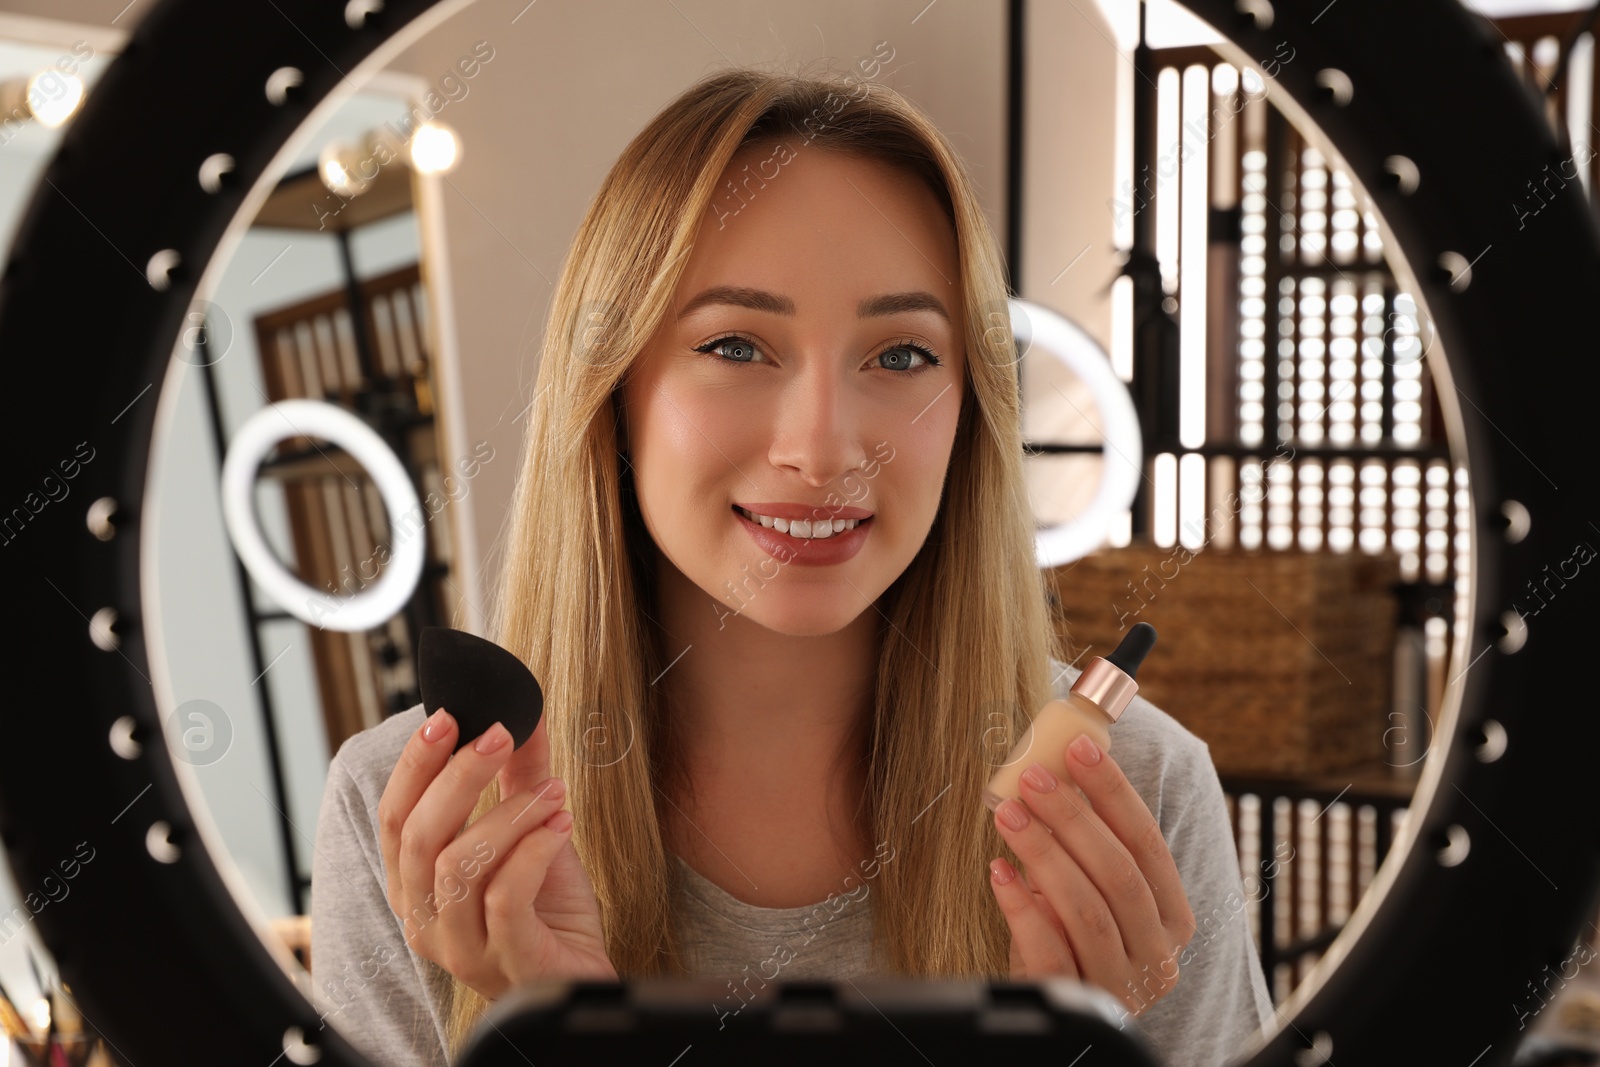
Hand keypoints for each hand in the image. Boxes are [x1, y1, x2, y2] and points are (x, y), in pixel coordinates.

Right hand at [377, 708, 616, 1000]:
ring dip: (509, 813)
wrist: (581, 975)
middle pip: (419, 837)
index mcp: (415, 887)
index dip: (416, 764)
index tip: (448, 716)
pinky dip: (533, 850)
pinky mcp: (506, 959)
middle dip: (459, 775)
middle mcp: (426, 920)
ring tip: (553, 791)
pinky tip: (561, 826)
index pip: (394, 818)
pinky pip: (504, 897)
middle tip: (501, 735)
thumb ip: (518, 776)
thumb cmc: (546, 910)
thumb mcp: (528, 833)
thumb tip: (523, 711)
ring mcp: (462, 947)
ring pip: (459, 864)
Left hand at [987, 733, 1195, 1018]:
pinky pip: (1050, 950)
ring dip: (1043, 852)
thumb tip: (1055, 771)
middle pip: (1119, 874)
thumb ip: (1086, 847)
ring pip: (1086, 908)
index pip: (1148, 843)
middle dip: (1073, 818)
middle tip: (1033, 778)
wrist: (1057, 1018)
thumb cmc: (1073, 942)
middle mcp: (1157, 954)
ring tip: (1008, 813)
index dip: (1114, 792)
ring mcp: (1121, 983)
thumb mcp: (1090, 893)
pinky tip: (999, 872)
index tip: (1078, 748)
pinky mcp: (1078, 1003)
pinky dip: (1022, 907)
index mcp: (1172, 917)